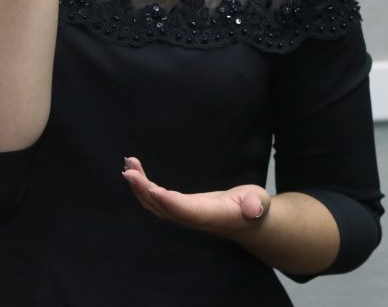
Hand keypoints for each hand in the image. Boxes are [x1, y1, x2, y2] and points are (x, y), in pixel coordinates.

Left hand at [122, 156, 269, 237]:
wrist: (248, 222)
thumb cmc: (254, 207)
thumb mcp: (259, 202)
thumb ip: (256, 204)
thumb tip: (255, 208)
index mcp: (213, 216)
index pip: (188, 212)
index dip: (171, 203)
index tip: (154, 190)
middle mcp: (193, 218)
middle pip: (163, 209)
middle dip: (144, 191)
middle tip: (129, 170)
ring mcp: (183, 215)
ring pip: (155, 205)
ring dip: (139, 187)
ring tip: (128, 164)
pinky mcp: (178, 209)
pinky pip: (155, 201)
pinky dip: (142, 187)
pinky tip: (135, 171)